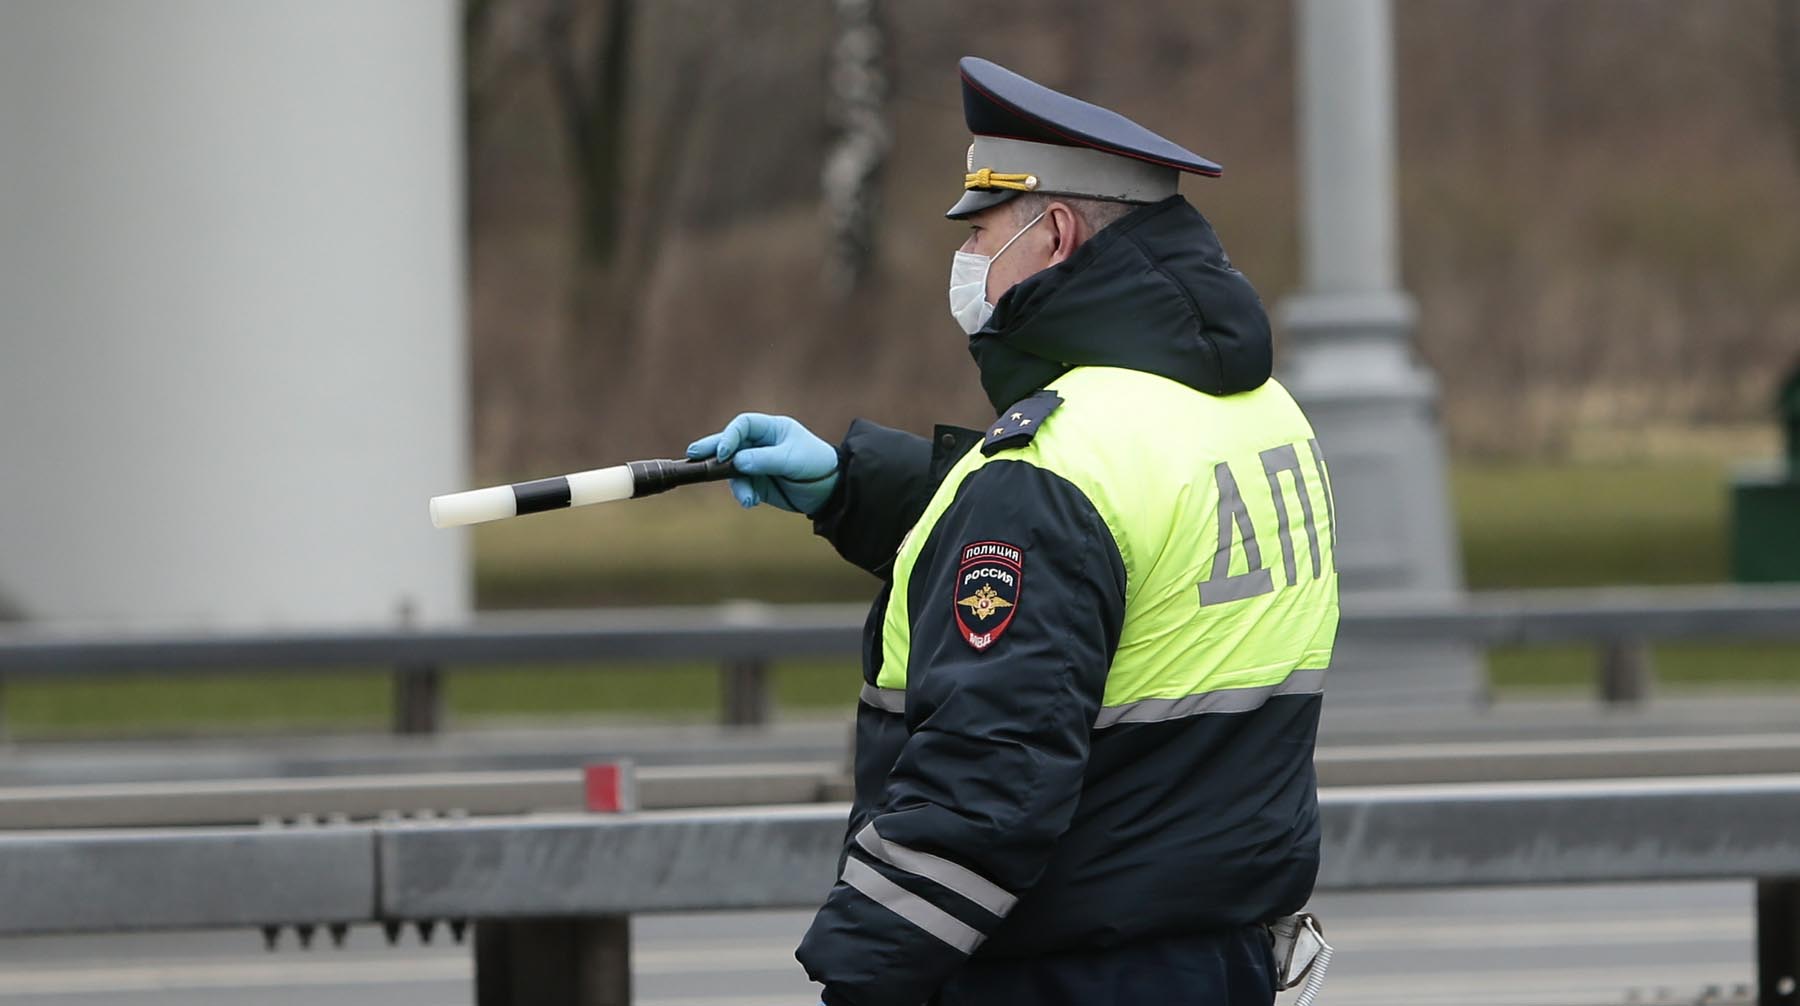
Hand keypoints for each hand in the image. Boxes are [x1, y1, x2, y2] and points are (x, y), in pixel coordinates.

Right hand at [686, 413, 839, 513]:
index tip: (722, 452)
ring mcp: (757, 464)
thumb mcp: (791, 460)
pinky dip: (744, 494)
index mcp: (771, 429)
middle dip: (712, 449)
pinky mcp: (758, 483)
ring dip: (736, 485)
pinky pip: (742, 487)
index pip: (743, 426)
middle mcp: (761, 444)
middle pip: (730, 443)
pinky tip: (752, 502)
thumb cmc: (815, 464)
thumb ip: (764, 460)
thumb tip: (736, 461)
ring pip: (733, 470)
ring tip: (747, 499)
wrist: (831, 490)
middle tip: (692, 454)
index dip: (729, 436)